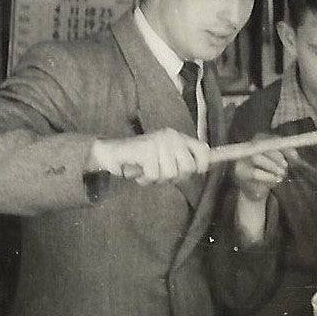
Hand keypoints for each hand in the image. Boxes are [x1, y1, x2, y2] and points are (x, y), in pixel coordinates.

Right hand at [87, 127, 208, 184]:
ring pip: (170, 174)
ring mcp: (159, 142)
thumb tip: (203, 168)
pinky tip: (139, 170)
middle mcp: (171, 136)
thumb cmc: (143, 160)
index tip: (195, 172)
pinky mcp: (147, 149)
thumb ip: (183, 162)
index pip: (203, 150)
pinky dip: (145, 178)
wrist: (113, 153)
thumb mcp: (167, 159)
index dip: (202, 165)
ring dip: (157, 178)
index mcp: (178, 137)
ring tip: (147, 170)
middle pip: (188, 168)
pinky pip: (154, 175)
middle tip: (160, 172)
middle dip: (174, 177)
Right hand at [232, 134, 293, 202]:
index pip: (272, 139)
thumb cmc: (270, 172)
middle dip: (276, 156)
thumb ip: (288, 157)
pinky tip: (276, 179)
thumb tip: (296, 157)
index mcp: (260, 139)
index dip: (283, 147)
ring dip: (272, 166)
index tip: (294, 157)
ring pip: (256, 158)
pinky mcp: (240, 172)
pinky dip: (268, 176)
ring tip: (281, 174)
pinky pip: (254, 173)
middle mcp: (249, 146)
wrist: (255, 189)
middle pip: (261, 146)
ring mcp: (243, 159)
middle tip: (285, 166)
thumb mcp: (281, 162)